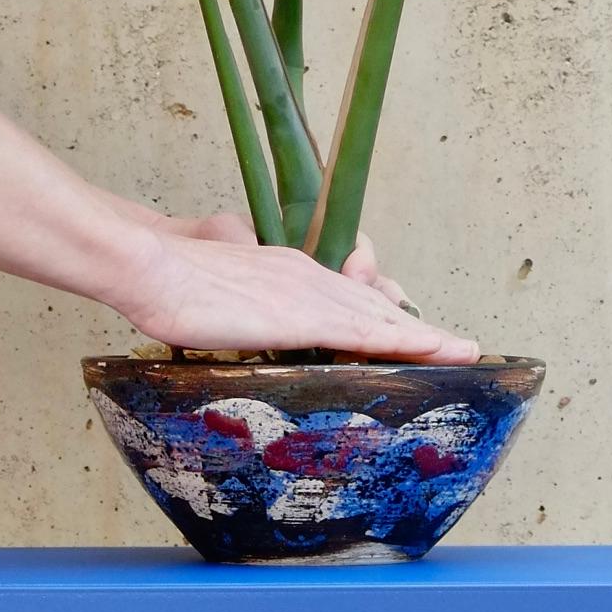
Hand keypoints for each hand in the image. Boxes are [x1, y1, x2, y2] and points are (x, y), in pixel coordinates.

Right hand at [124, 224, 478, 361]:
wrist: (148, 264)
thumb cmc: (166, 273)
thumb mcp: (211, 269)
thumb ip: (231, 267)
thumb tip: (228, 261)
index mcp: (286, 272)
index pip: (347, 296)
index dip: (383, 313)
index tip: (410, 331)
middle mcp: (308, 277)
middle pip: (374, 305)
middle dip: (415, 326)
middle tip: (457, 346)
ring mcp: (309, 295)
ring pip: (381, 317)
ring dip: (425, 335)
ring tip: (462, 350)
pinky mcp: (303, 316)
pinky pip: (368, 331)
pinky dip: (407, 340)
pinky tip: (434, 349)